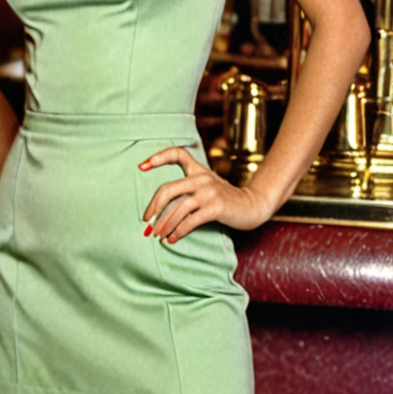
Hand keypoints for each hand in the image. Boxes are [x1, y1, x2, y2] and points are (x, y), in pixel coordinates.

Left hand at [139, 147, 273, 242]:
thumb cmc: (224, 199)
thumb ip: (187, 189)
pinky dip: (178, 232)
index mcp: (198, 170)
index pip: (178, 154)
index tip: (141, 166)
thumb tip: (158, 211)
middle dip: (154, 207)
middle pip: (168, 189)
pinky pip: (190, 221)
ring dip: (164, 224)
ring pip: (177, 208)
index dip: (159, 157)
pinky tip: (172, 239)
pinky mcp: (216, 207)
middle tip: (146, 221)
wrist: (251, 206)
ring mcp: (209, 192)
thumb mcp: (207, 186)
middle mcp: (202, 178)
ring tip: (158, 235)